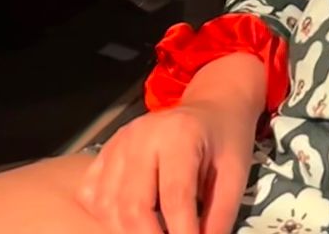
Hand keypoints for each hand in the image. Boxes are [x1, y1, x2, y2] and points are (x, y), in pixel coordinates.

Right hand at [77, 95, 257, 233]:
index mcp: (180, 134)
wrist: (211, 107)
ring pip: (108, 208)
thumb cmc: (225, 139)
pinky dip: (108, 220)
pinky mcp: (105, 153)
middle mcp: (142, 136)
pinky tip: (131, 224)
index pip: (175, 198)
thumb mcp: (235, 173)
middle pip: (134, 207)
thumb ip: (219, 217)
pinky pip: (92, 197)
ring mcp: (119, 144)